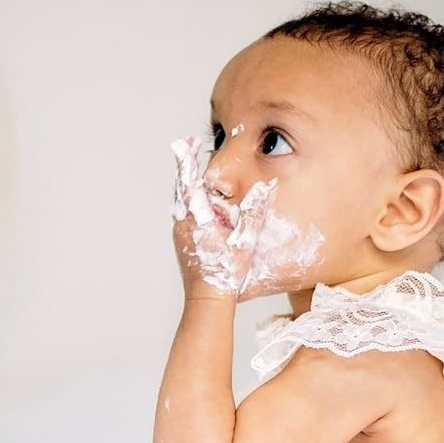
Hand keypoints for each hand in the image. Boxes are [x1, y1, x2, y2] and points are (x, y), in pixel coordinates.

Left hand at [170, 136, 275, 299]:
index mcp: (196, 219)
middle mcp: (183, 224)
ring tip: (194, 172)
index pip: (188, 181)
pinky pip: (183, 216)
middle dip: (186, 168)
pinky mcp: (181, 244)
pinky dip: (188, 203)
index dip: (187, 159)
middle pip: (181, 188)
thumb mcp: (245, 241)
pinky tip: (198, 205)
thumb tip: (263, 187)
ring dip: (187, 186)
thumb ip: (254, 212)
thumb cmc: (226, 273)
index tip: (185, 141)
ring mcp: (179, 235)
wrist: (206, 301)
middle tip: (189, 148)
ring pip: (180, 203)